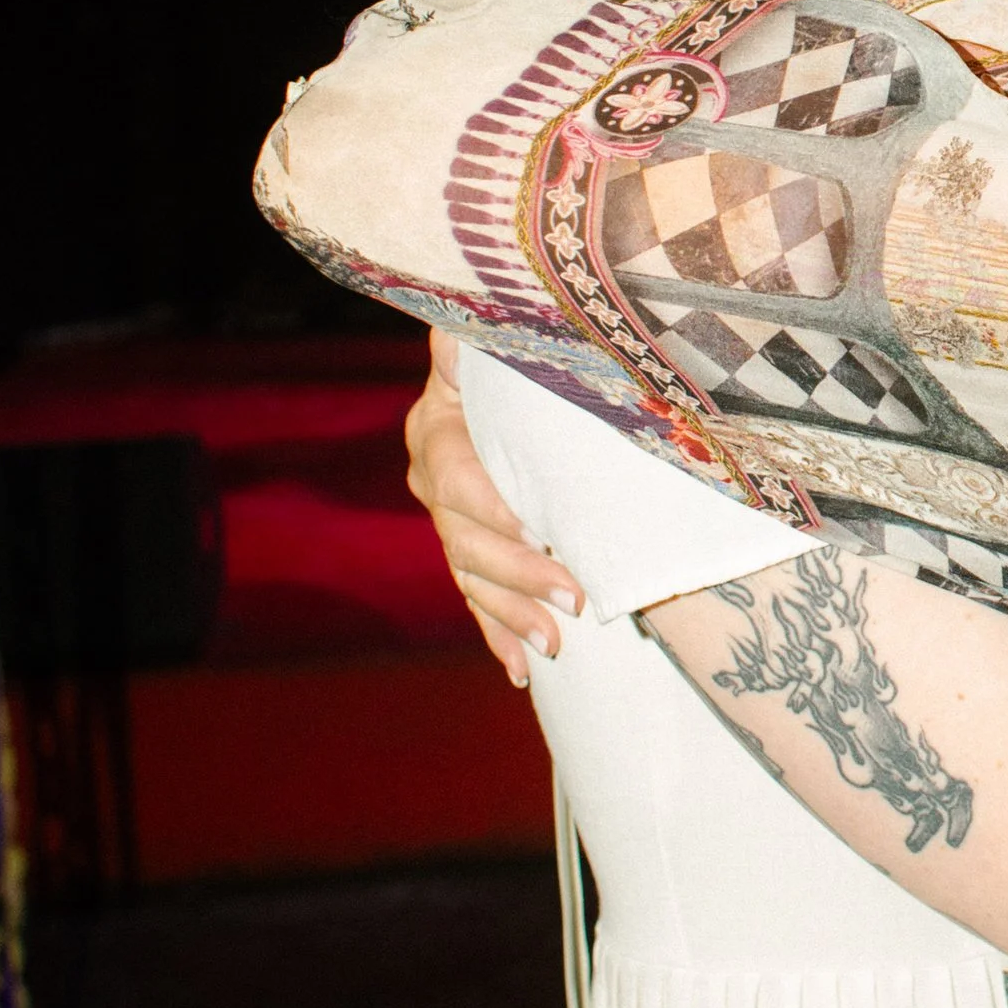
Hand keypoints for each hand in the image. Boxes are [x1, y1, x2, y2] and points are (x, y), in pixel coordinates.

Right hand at [404, 331, 582, 686]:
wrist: (508, 380)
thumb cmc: (514, 360)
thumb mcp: (499, 348)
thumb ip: (475, 345)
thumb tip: (454, 339)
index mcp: (437, 430)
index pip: (457, 480)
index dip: (493, 510)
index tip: (536, 532)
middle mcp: (431, 479)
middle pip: (466, 540)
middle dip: (519, 575)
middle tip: (575, 597)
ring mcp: (447, 521)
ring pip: (472, 578)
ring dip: (512, 616)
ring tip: (555, 645)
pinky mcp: (468, 550)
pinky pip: (476, 598)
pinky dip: (499, 634)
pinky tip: (522, 669)